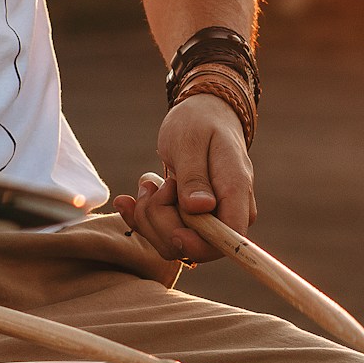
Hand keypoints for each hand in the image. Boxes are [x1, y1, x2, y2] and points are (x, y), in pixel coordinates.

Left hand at [113, 93, 254, 263]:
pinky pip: (162, 234)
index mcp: (236, 193)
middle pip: (194, 246)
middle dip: (161, 221)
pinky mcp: (190, 220)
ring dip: (149, 216)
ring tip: (148, 183)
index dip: (199, 246)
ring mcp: (209, 219)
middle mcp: (228, 213)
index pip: (229, 241)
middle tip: (154, 184)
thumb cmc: (199, 123)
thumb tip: (201, 208)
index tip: (174, 232)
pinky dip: (141, 218)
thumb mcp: (191, 142)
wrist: (203, 116)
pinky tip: (127, 201)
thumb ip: (194, 176)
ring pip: (173, 243)